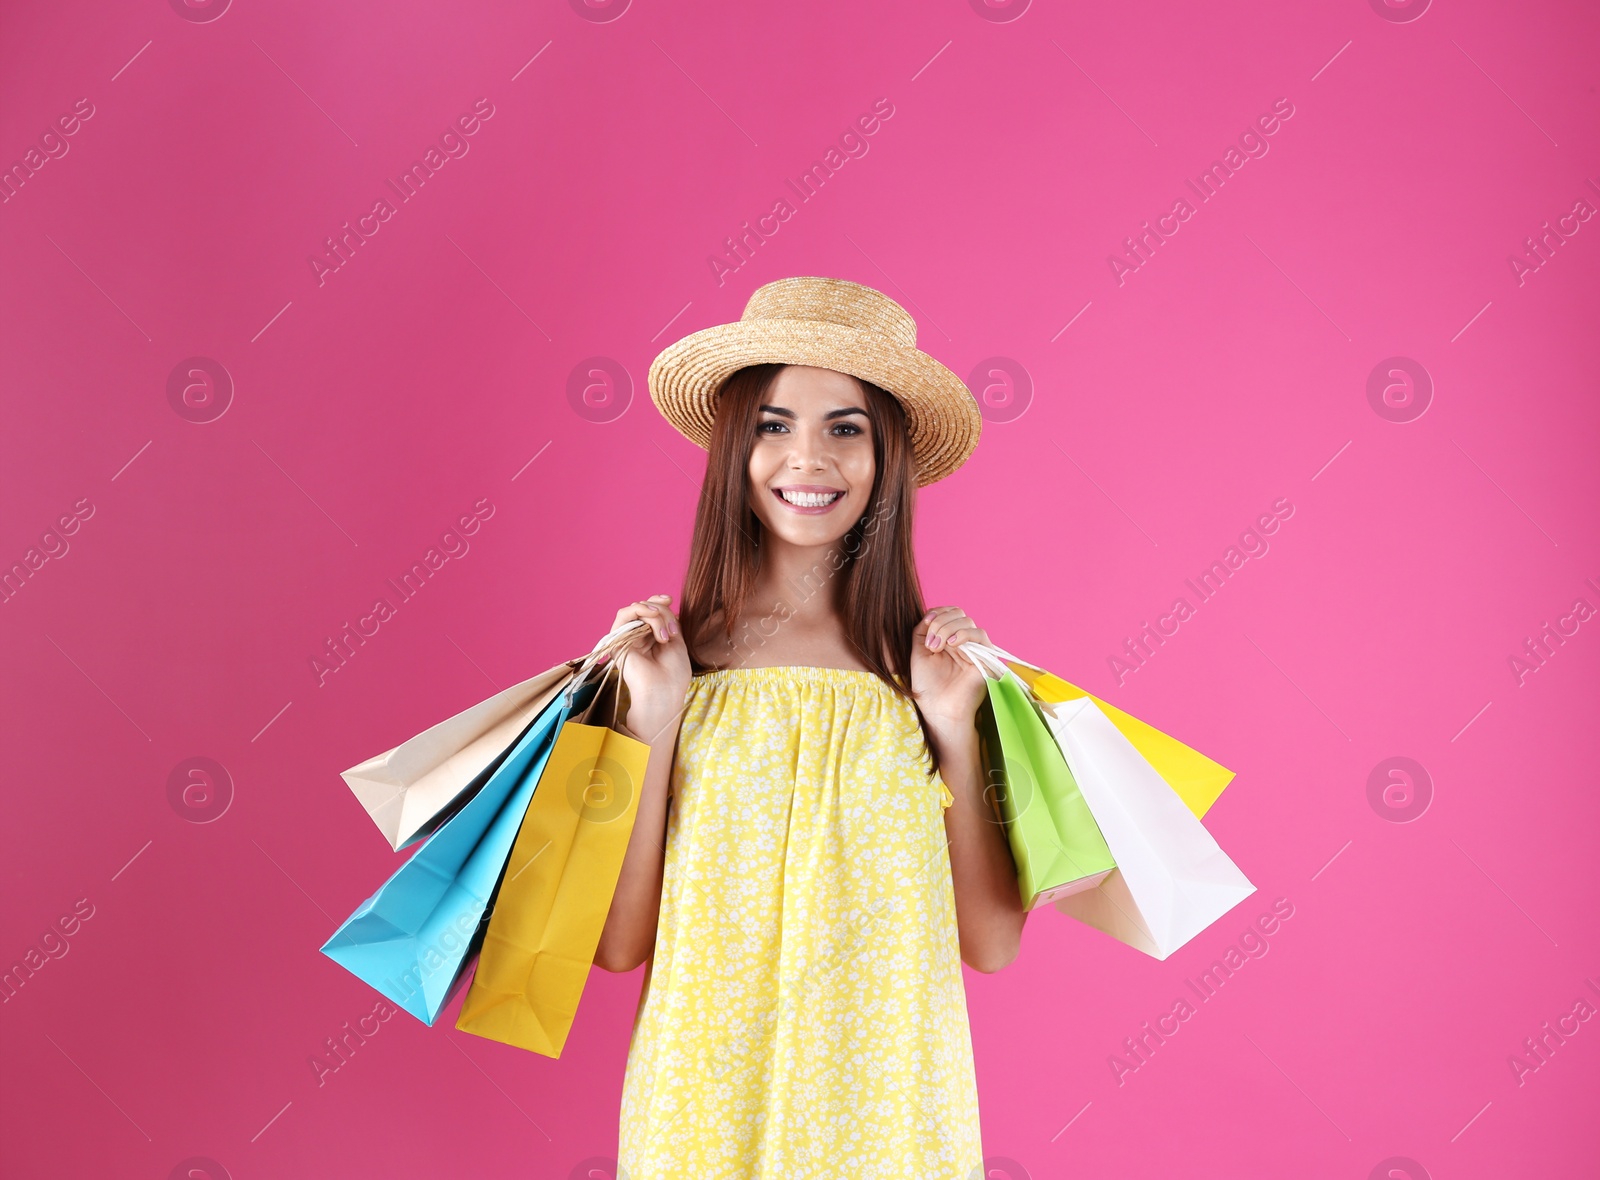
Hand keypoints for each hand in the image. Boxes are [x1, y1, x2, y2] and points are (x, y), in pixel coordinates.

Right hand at [608, 594, 690, 739]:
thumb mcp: (675, 638)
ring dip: (654, 615)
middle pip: (646, 607)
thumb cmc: (673, 672)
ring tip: (664, 635)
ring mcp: (626, 638)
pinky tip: (654, 622)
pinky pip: (624, 614)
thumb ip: (667, 618)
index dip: (659, 601)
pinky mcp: (616, 641)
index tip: (670, 600)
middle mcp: (637, 636)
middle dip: (662, 612)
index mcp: (650, 636)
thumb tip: (663, 601)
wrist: (664, 692)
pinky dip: (640, 611)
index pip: (651, 610)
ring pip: (637, 609)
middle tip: (673, 632)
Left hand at [909, 605, 990, 741]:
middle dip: (940, 622)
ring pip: (967, 622)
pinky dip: (964, 634)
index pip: (948, 612)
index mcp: (948, 639)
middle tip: (930, 644)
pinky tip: (951, 644)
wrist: (938, 710)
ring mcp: (975, 649)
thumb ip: (922, 631)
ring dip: (948, 628)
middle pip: (958, 613)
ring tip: (937, 647)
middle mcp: (964, 642)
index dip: (937, 613)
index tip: (925, 625)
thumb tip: (930, 614)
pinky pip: (980, 635)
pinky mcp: (986, 658)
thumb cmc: (928, 686)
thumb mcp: (919, 653)